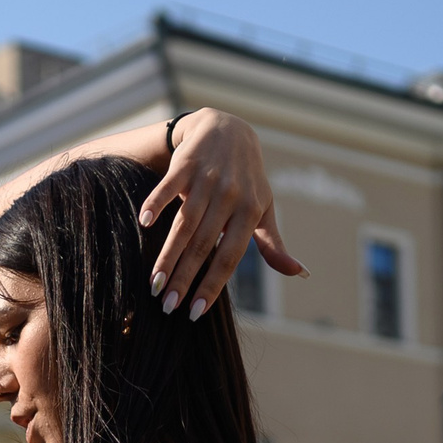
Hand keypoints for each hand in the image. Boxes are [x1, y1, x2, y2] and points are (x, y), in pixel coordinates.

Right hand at [139, 109, 301, 320]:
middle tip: (167, 306)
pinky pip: (169, 186)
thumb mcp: (263, 208)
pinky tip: (144, 224)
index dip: (212, 285)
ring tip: (154, 284)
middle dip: (184, 278)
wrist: (229, 129)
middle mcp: (230, 196)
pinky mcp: (187, 164)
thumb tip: (298, 273)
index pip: (229, 257)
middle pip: (203, 245)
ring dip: (167, 255)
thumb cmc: (247, 178)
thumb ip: (273, 243)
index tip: (194, 312)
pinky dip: (157, 203)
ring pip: (185, 223)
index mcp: (250, 211)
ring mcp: (208, 179)